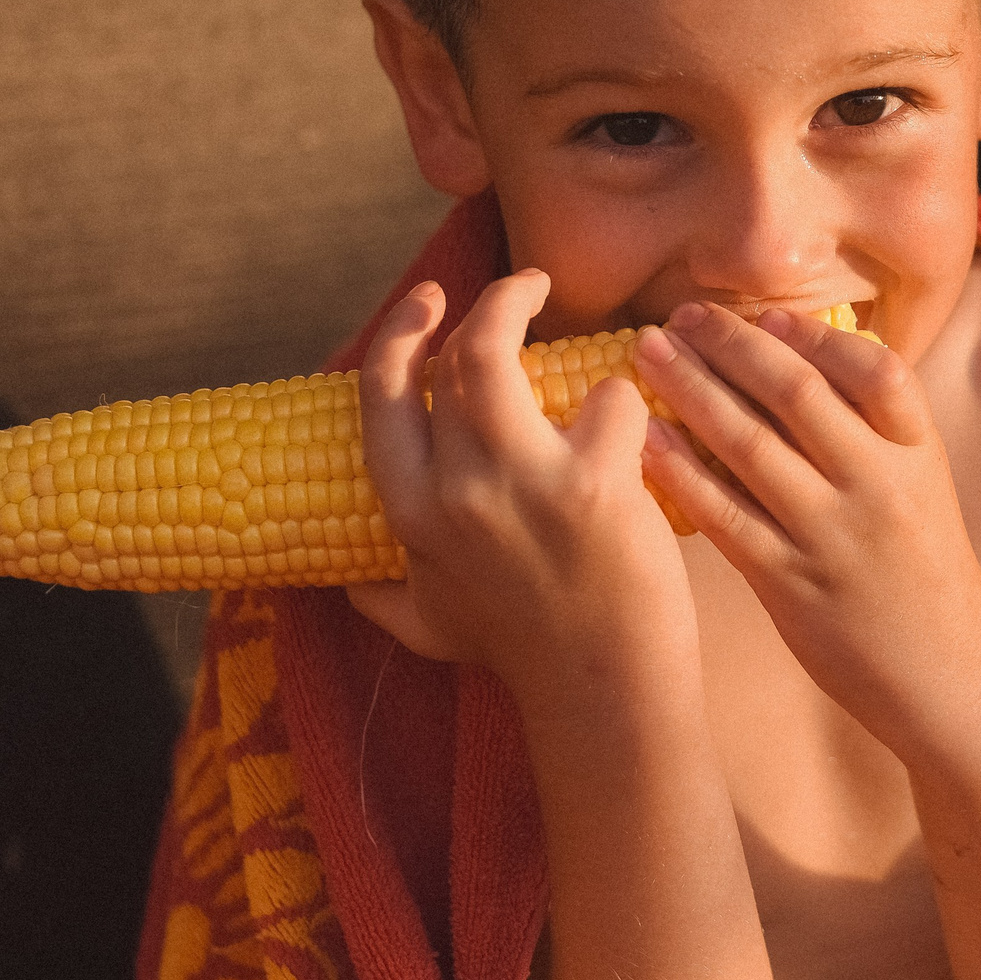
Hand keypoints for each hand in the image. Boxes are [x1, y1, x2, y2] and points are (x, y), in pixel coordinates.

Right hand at [345, 271, 696, 706]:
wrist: (600, 692)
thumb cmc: (521, 655)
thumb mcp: (429, 627)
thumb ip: (385, 598)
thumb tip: (346, 583)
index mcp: (412, 513)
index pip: (381, 395)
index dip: (398, 333)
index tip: (426, 300)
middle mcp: (453, 490)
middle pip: (447, 357)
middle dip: (481, 303)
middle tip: (515, 287)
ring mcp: (520, 483)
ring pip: (497, 350)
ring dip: (525, 307)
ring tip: (555, 299)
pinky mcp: (593, 484)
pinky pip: (607, 397)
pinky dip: (623, 397)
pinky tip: (634, 417)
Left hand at [633, 301, 980, 754]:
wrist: (948, 676)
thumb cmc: (925, 573)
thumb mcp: (923, 487)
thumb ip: (875, 430)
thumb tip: (803, 358)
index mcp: (918, 454)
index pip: (875, 370)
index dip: (815, 335)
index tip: (764, 314)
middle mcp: (879, 487)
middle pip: (798, 394)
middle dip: (731, 345)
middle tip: (682, 315)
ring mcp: (833, 536)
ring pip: (750, 446)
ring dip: (691, 391)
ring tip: (650, 355)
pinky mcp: (792, 584)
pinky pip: (725, 516)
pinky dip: (681, 471)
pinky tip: (648, 438)